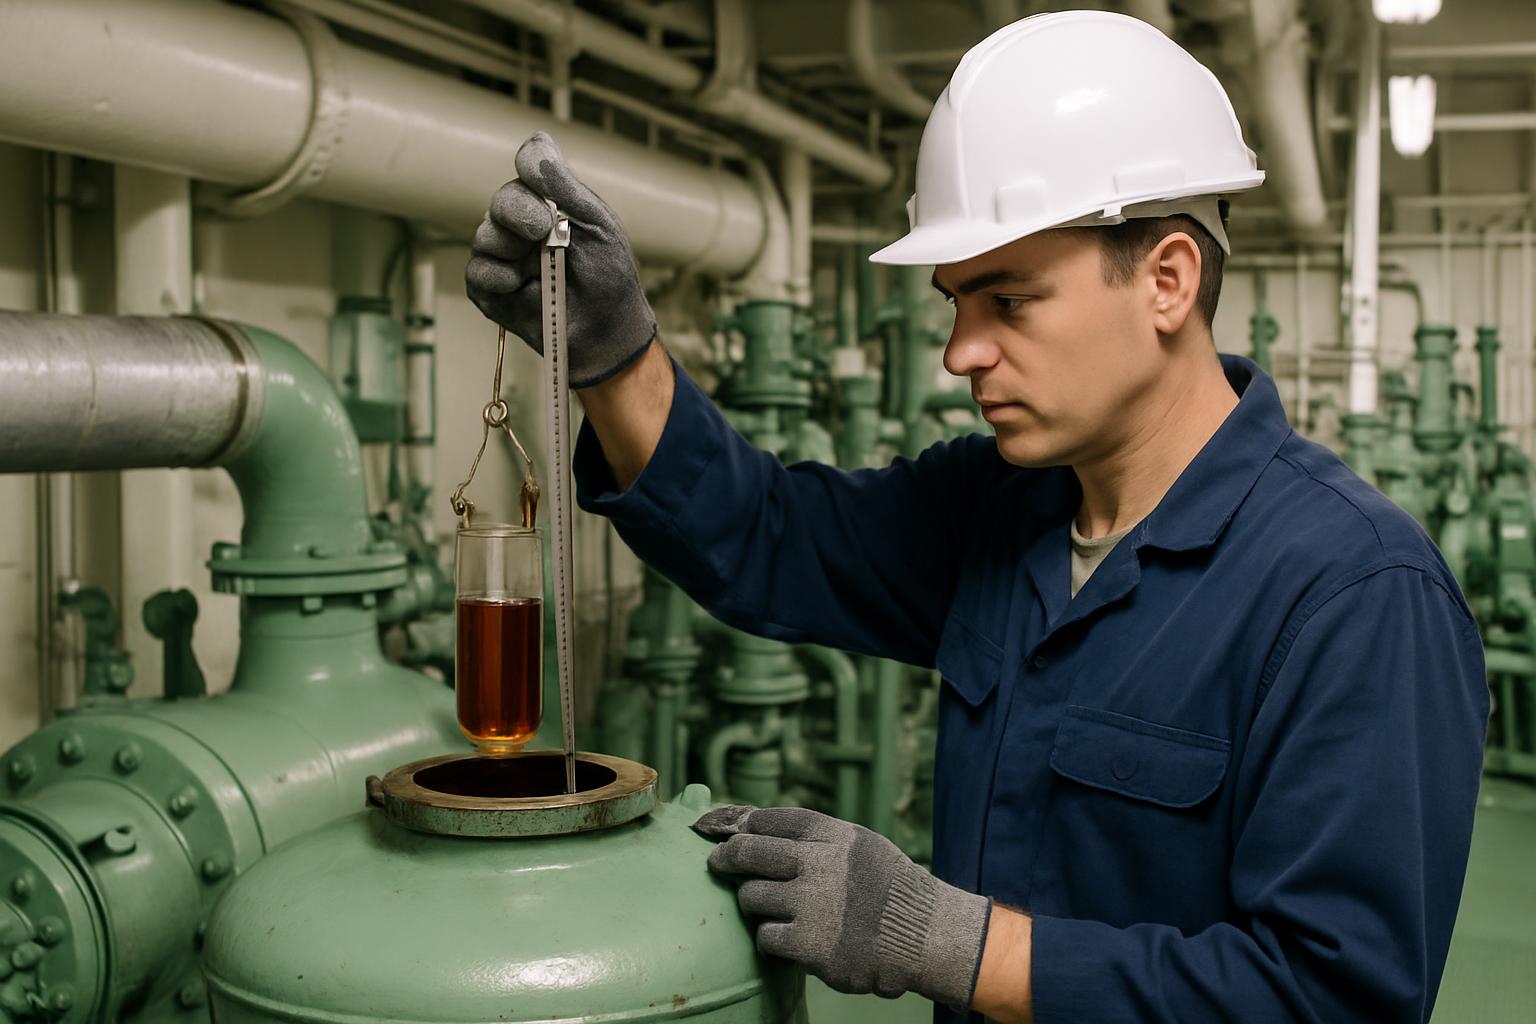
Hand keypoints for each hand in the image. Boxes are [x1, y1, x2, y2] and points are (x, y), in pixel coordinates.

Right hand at [465, 131, 656, 388]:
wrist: (607, 333)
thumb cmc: (609, 278)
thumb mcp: (598, 226)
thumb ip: (566, 186)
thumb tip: (538, 141)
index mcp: (550, 203)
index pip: (527, 170)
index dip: (530, 171)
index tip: (540, 180)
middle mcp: (522, 225)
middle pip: (502, 201)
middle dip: (519, 213)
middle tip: (541, 231)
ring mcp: (503, 257)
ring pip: (485, 237)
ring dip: (510, 250)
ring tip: (538, 269)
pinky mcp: (490, 290)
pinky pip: (478, 274)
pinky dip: (499, 279)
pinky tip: (523, 289)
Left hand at [693, 804, 990, 1009]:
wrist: (925, 937)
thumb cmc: (887, 887)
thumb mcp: (859, 845)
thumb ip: (814, 837)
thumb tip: (752, 822)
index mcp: (833, 835)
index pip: (770, 819)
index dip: (743, 825)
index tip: (730, 833)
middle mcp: (821, 865)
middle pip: (748, 852)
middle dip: (725, 857)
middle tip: (717, 862)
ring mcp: (815, 906)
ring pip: (751, 897)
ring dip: (753, 903)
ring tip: (772, 907)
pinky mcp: (811, 946)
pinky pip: (765, 937)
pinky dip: (770, 938)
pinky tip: (786, 938)